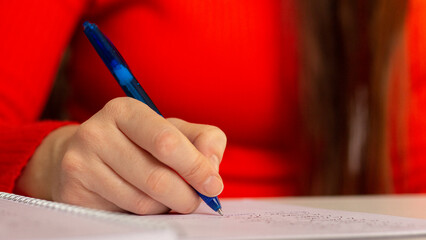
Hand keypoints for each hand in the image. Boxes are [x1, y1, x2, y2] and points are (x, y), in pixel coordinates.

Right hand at [15, 97, 225, 214]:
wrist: (87, 156)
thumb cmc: (139, 143)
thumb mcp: (174, 131)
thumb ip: (204, 140)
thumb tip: (212, 166)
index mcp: (125, 110)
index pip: (166, 141)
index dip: (195, 167)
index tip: (213, 186)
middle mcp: (96, 132)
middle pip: (157, 177)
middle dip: (186, 195)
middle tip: (196, 199)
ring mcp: (80, 163)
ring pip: (143, 201)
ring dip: (166, 205)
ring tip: (166, 195)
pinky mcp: (74, 192)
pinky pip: (125, 214)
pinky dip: (146, 213)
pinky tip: (144, 199)